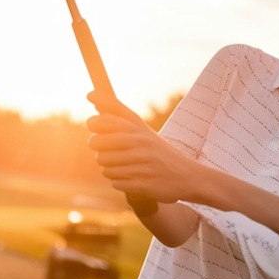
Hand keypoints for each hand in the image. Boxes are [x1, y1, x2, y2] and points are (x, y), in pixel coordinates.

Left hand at [85, 91, 204, 202]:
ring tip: (124, 166)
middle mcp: (141, 144)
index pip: (107, 120)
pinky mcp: (142, 184)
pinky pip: (115, 182)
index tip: (91, 124)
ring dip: (110, 168)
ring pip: (104, 166)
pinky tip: (132, 178)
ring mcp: (142, 165)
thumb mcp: (142, 130)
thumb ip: (118, 114)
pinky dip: (120, 182)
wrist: (188, 176)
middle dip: (98, 149)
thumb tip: (91, 95)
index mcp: (140, 129)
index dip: (95, 122)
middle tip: (106, 150)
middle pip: (97, 143)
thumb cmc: (158, 151)